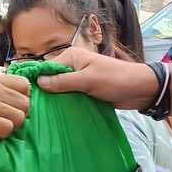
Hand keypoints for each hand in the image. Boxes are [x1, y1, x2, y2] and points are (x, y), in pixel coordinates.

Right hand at [0, 73, 29, 153]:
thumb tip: (20, 97)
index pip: (24, 83)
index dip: (23, 97)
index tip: (14, 106)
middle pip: (25, 102)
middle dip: (19, 114)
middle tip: (6, 120)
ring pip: (20, 116)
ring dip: (12, 125)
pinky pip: (8, 128)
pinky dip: (3, 134)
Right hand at [36, 48, 156, 108]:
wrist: (140, 89)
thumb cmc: (116, 79)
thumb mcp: (87, 80)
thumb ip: (63, 81)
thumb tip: (40, 82)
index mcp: (72, 57)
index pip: (47, 67)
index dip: (39, 80)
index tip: (30, 96)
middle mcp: (74, 66)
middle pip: (53, 79)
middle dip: (48, 92)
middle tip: (38, 108)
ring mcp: (80, 79)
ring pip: (61, 90)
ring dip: (58, 99)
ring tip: (47, 113)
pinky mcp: (86, 90)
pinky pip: (71, 97)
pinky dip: (67, 103)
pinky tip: (60, 114)